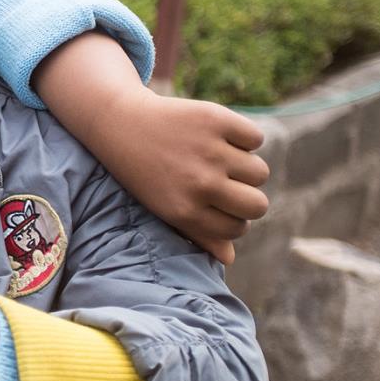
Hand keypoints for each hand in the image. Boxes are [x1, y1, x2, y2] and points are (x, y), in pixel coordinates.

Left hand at [33, 33, 268, 264]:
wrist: (120, 124)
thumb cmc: (144, 172)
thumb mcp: (164, 208)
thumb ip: (198, 234)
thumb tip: (230, 260)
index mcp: (185, 211)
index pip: (237, 228)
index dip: (234, 218)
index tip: (222, 206)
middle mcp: (200, 184)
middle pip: (258, 205)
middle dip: (248, 197)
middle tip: (229, 184)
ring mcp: (209, 151)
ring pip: (260, 172)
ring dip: (246, 166)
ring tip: (221, 159)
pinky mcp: (216, 120)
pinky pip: (254, 139)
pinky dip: (243, 137)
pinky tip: (219, 137)